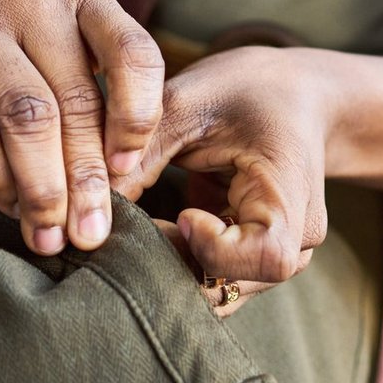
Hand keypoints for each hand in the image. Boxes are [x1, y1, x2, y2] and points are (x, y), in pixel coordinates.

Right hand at [0, 0, 165, 254]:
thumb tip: (120, 191)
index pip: (133, 53)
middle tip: (91, 232)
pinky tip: (14, 209)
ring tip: (52, 233)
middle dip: (87, 176)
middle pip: (75, 99)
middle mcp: (32, 1)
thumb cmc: (11, 55)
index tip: (128, 169)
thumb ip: (97, 105)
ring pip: (25, 119)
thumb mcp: (63, 56)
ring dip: (44, 188)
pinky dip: (0, 182)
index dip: (137, 117)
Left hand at [120, 46, 331, 314]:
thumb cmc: (246, 89)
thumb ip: (141, 152)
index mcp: (291, 196)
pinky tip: (152, 234)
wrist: (295, 95)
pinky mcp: (255, 261)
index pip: (266, 257)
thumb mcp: (188, 103)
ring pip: (215, 293)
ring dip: (168, 268)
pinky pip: (211, 282)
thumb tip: (86, 203)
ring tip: (138, 229)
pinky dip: (175, 265)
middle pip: (231, 285)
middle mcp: (296, 238)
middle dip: (170, 263)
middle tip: (130, 228)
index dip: (214, 248)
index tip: (184, 212)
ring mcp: (280, 255)